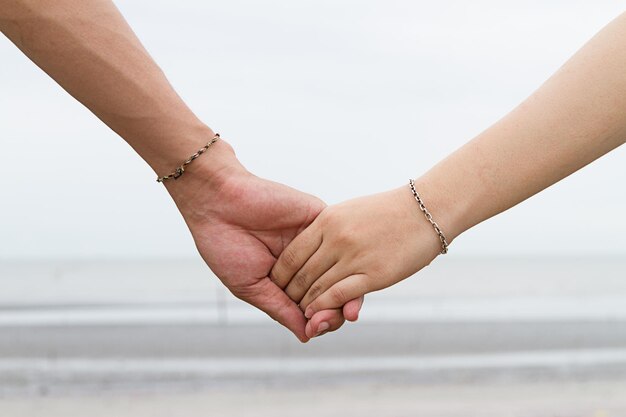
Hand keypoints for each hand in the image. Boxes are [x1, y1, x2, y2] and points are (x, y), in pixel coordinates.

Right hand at [167, 140, 361, 341]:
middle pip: (334, 290)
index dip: (320, 320)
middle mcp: (306, 261)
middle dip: (334, 310)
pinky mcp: (320, 219)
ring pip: (342, 269)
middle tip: (327, 322)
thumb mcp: (251, 287)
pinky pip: (341, 243)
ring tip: (337, 308)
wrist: (218, 202)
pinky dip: (342, 263)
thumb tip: (307, 336)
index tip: (315, 330)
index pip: (314, 304)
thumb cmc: (225, 245)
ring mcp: (315, 240)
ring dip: (343, 291)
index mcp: (288, 279)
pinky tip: (338, 280)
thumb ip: (281, 309)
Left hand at [270, 185, 444, 318]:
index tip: (277, 284)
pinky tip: (315, 314)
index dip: (281, 273)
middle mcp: (336, 238)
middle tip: (284, 304)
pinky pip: (338, 294)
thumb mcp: (350, 211)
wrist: (426, 209)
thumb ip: (328, 227)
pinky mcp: (374, 274)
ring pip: (316, 287)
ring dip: (304, 304)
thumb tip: (312, 242)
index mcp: (327, 220)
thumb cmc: (389, 210)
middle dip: (289, 292)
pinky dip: (322, 306)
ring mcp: (355, 256)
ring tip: (298, 313)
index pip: (292, 253)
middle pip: (301, 273)